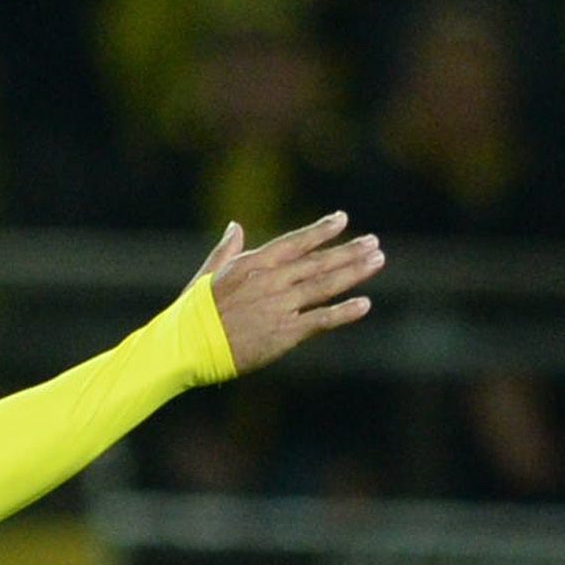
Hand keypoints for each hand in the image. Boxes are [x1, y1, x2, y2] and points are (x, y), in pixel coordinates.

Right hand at [193, 212, 383, 374]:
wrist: (187, 346)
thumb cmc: (192, 313)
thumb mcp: (207, 275)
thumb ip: (226, 250)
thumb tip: (236, 225)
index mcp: (251, 265)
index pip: (293, 243)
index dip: (320, 230)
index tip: (342, 218)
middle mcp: (270, 281)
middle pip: (317, 262)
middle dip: (348, 251)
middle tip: (373, 242)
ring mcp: (279, 306)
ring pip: (325, 285)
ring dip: (354, 272)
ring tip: (377, 261)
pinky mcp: (285, 332)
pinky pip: (321, 319)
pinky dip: (344, 312)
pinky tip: (364, 304)